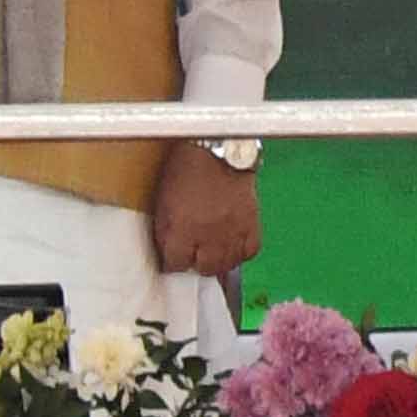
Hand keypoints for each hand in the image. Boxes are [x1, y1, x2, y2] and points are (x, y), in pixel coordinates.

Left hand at [148, 149, 263, 282]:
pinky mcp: (251, 222)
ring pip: (228, 264)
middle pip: (205, 269)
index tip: (174, 258)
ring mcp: (233, 230)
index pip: (176, 264)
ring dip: (219, 262)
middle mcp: (208, 235)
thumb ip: (166, 231)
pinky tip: (234, 246)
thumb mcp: (164, 202)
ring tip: (214, 254)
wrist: (218, 148)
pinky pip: (250, 250)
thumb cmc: (186, 169)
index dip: (173, 261)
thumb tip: (169, 252)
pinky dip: (242, 252)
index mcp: (182, 229)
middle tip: (194, 256)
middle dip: (197, 265)